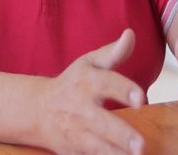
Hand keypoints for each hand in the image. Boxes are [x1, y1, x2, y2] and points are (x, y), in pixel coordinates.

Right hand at [36, 29, 145, 154]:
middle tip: (141, 144)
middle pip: (101, 122)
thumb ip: (112, 53)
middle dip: (121, 134)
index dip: (124, 90)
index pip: (106, 83)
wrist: (37, 109)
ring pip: (96, 146)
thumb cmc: (72, 83)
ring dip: (114, 153)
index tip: (141, 99)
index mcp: (86, 82)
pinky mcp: (73, 150)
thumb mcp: (88, 64)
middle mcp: (80, 107)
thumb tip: (131, 34)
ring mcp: (75, 131)